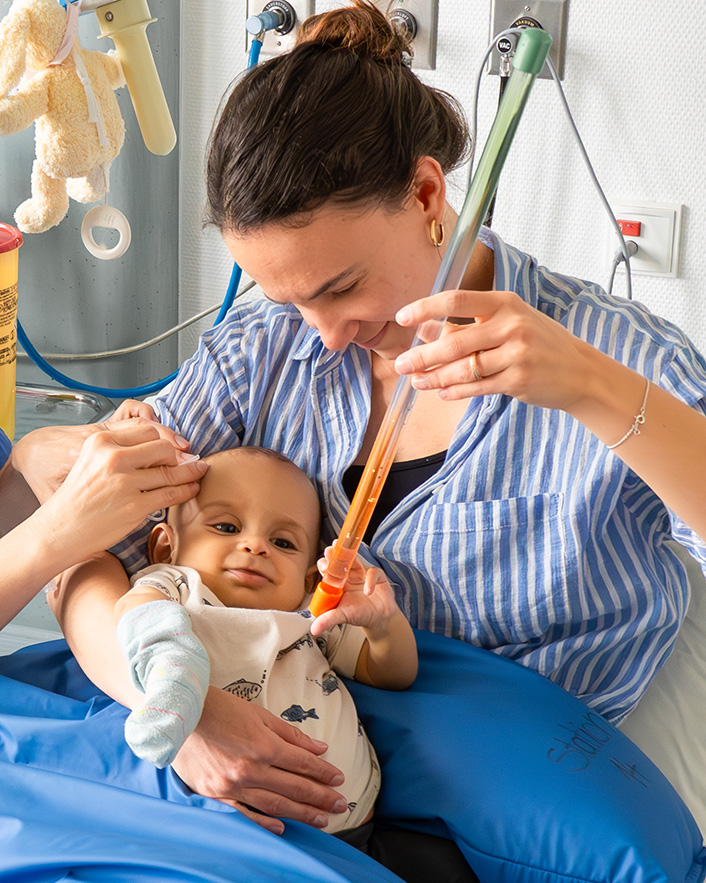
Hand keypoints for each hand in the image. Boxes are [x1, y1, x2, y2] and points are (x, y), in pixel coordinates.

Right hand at [34, 422, 207, 558]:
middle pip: (163, 448)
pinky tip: (191, 488)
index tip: (177, 446)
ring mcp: (124, 483)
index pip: (147, 430)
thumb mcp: (93, 461)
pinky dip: (186, 490)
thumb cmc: (79, 497)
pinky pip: (171, 494)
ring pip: (171, 471)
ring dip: (190, 472)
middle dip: (179, 455)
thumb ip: (123, 450)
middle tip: (189, 461)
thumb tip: (164, 447)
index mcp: (101, 441)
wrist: (61, 529)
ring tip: (198, 472)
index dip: (166, 438)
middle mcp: (113, 458)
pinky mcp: (134, 506)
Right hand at [171, 688, 347, 834]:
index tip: (339, 779)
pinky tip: (282, 828)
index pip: (302, 763)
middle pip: (294, 788)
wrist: (180, 715)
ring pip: (275, 805)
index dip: (323, 772)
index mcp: (263, 746)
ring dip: (301, 814)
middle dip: (320, 797)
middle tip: (340, 804)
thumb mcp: (259, 714)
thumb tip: (318, 747)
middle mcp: (249, 769)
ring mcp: (231, 786)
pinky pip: (244, 814)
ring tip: (321, 820)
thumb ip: (289, 734)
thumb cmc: (220, 709)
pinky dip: (264, 823)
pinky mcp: (215, 795)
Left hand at [310, 548, 397, 637]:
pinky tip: (368, 591)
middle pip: (339, 560)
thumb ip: (328, 620)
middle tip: (329, 551)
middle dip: (334, 554)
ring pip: (355, 559)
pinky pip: (373, 573)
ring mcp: (362, 573)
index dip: (324, 565)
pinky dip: (370, 581)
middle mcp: (349, 575)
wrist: (379, 619)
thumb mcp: (342, 616)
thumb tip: (314, 629)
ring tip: (345, 552)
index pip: (328, 570)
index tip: (322, 565)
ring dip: (350, 554)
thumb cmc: (359, 614)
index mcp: (338, 583)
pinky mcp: (377, 576)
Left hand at [394, 289, 598, 412]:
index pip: (456, 300)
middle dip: (422, 355)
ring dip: (434, 377)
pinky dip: (455, 391)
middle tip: (401, 364)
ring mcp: (517, 354)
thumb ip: (468, 325)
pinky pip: (477, 387)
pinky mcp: (519, 380)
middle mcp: (512, 325)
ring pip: (463, 368)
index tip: (403, 317)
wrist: (580, 371)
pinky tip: (440, 392)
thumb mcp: (508, 322)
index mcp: (505, 303)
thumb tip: (425, 329)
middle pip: (454, 341)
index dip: (426, 309)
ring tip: (417, 381)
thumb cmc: (540, 343)